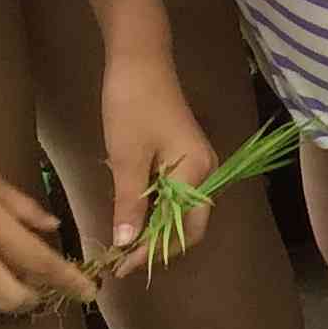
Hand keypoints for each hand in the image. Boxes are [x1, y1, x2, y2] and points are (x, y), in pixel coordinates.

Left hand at [98, 44, 215, 260]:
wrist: (139, 61)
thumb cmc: (133, 106)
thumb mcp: (127, 158)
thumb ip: (130, 203)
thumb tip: (127, 243)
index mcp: (197, 173)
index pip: (184, 230)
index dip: (154, 252)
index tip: (122, 267)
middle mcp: (205, 171)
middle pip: (188, 224)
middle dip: (157, 246)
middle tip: (122, 261)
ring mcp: (197, 163)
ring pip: (181, 210)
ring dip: (155, 229)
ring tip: (124, 244)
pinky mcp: (184, 156)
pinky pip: (175, 194)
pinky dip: (156, 210)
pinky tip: (133, 216)